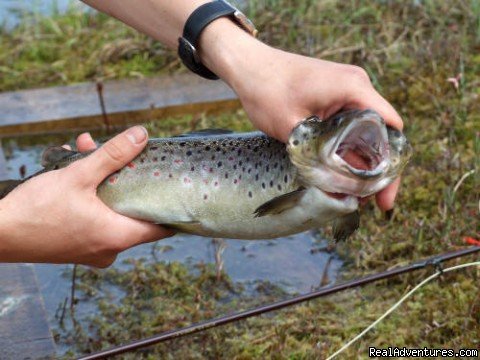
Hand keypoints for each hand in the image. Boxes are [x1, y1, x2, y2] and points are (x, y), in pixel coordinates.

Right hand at [0, 127, 172, 266]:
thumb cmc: (35, 210)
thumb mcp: (78, 176)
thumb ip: (112, 155)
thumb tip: (141, 135)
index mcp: (118, 236)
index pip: (161, 226)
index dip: (170, 206)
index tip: (175, 188)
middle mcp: (110, 248)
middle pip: (133, 211)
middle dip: (126, 179)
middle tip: (123, 156)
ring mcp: (93, 250)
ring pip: (111, 211)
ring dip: (103, 181)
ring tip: (86, 151)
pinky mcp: (77, 247)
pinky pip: (94, 218)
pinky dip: (90, 197)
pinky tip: (73, 169)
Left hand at [199, 20, 402, 210]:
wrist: (249, 66)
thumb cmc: (267, 90)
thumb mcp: (293, 130)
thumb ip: (319, 157)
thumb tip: (341, 188)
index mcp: (354, 89)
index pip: (391, 130)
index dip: (393, 167)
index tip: (385, 196)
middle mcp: (357, 88)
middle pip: (382, 135)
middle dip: (379, 171)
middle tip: (376, 204)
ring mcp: (347, 92)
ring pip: (365, 134)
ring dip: (362, 162)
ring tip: (356, 196)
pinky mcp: (335, 98)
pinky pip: (350, 127)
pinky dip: (349, 150)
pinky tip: (342, 175)